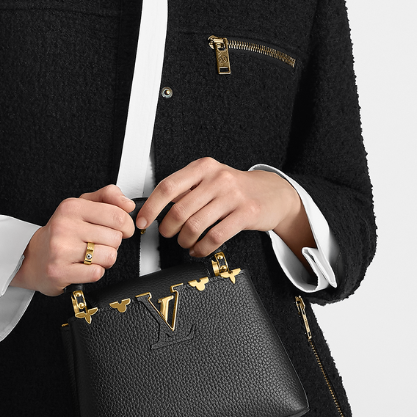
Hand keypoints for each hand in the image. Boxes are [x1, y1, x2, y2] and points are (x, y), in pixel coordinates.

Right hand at [10, 184, 135, 295]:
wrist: (31, 258)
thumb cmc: (60, 232)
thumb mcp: (81, 206)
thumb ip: (107, 197)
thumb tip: (128, 204)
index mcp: (72, 207)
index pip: (117, 216)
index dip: (126, 226)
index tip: (123, 230)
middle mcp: (65, 226)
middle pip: (115, 238)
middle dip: (112, 244)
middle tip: (98, 243)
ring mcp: (61, 249)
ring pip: (109, 256)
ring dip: (104, 259)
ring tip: (90, 255)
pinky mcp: (60, 271)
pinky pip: (96, 273)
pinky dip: (95, 272)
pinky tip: (83, 266)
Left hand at [136, 157, 312, 258]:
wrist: (273, 192)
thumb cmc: (236, 187)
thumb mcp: (210, 177)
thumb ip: (186, 188)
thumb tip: (156, 206)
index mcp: (203, 167)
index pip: (168, 187)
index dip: (151, 207)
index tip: (142, 221)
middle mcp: (217, 178)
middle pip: (179, 210)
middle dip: (168, 229)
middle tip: (167, 234)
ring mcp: (233, 196)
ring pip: (195, 226)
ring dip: (184, 240)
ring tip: (184, 242)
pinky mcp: (246, 214)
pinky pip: (215, 237)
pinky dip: (201, 248)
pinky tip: (198, 249)